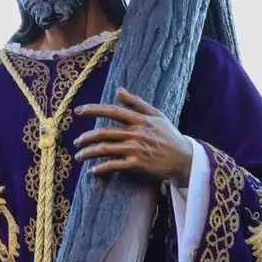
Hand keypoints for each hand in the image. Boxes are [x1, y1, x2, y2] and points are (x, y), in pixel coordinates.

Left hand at [73, 87, 192, 184]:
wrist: (185, 159)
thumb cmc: (169, 136)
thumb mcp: (157, 115)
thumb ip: (136, 103)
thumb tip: (119, 90)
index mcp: (140, 120)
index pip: (112, 111)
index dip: (93, 110)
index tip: (78, 111)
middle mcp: (136, 133)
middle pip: (104, 132)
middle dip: (86, 137)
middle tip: (76, 142)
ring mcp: (136, 149)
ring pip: (105, 149)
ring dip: (88, 153)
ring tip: (79, 156)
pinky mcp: (137, 164)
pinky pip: (114, 165)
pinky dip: (101, 168)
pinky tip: (92, 171)